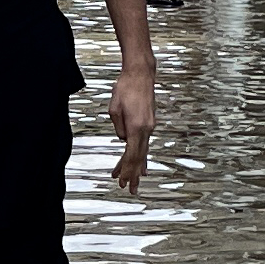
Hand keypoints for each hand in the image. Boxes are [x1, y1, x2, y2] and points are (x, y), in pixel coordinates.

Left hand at [107, 64, 155, 192]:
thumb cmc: (126, 88)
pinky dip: (142, 155)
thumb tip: (123, 139)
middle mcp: (146, 129)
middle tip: (130, 189)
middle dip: (133, 174)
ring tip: (135, 181)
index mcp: (137, 127)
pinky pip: (145, 143)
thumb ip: (119, 128)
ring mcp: (150, 126)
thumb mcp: (114, 109)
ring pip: (143, 151)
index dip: (126, 169)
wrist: (140, 74)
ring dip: (138, 167)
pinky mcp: (149, 122)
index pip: (131, 155)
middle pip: (139, 157)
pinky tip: (142, 164)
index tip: (122, 180)